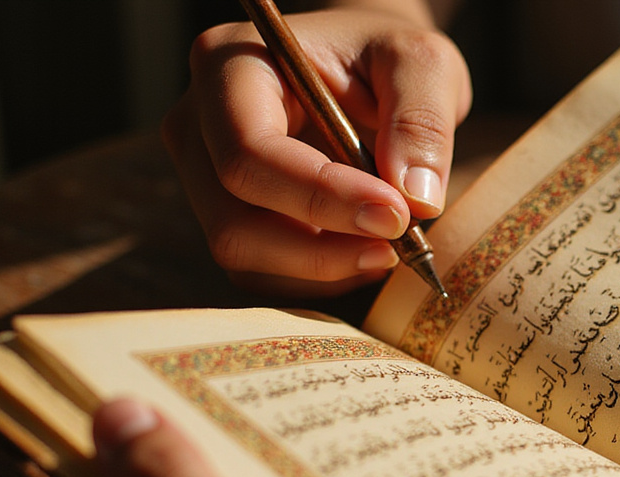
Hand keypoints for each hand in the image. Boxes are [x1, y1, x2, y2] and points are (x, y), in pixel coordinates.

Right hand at [163, 1, 471, 294]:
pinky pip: (262, 273)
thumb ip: (422, 120)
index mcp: (228, 66)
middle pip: (235, 220)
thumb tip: (416, 199)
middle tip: (401, 240)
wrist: (367, 70)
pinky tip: (365, 249)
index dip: (322, 196)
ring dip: (325, 267)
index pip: (250, 152)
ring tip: (391, 244)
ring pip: (245, 256)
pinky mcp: (228, 216)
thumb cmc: (386, 57)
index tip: (396, 216)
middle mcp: (197, 125)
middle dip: (323, 248)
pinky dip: (320, 277)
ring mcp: (203, 177)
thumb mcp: (422, 62)